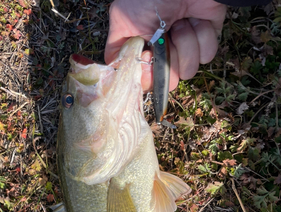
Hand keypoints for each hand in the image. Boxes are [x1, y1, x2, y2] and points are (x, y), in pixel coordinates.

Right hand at [105, 0, 226, 90]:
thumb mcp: (122, 20)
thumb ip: (117, 51)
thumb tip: (122, 74)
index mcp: (144, 50)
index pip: (144, 81)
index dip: (147, 77)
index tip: (147, 59)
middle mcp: (163, 52)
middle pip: (168, 82)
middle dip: (168, 60)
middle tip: (166, 36)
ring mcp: (185, 47)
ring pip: (188, 70)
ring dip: (185, 43)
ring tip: (181, 21)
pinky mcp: (206, 39)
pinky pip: (207, 55)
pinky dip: (201, 36)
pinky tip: (196, 18)